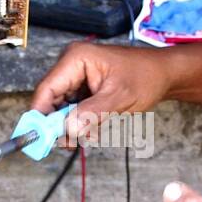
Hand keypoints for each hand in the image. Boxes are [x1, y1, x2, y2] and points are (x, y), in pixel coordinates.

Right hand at [30, 41, 172, 140]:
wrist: (164, 74)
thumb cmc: (146, 78)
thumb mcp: (120, 98)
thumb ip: (92, 114)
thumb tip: (67, 129)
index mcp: (76, 58)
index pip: (46, 90)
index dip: (39, 116)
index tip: (38, 140)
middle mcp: (71, 64)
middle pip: (50, 100)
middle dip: (58, 124)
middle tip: (71, 143)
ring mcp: (75, 75)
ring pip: (60, 108)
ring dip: (72, 125)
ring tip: (91, 134)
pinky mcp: (82, 86)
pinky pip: (72, 108)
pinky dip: (80, 122)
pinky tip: (94, 128)